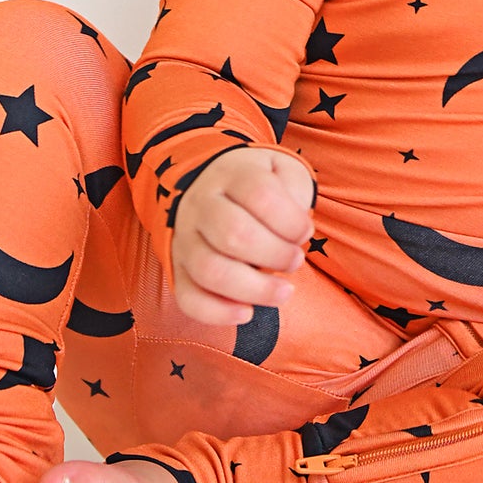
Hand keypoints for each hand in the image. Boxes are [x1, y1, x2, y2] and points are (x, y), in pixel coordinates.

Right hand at [169, 147, 315, 324]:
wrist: (205, 184)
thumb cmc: (255, 186)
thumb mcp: (280, 170)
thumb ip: (293, 190)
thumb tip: (297, 227)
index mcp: (231, 174)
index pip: (260, 194)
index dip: (290, 220)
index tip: (305, 232)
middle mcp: (202, 204)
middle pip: (233, 234)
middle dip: (275, 255)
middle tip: (295, 261)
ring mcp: (185, 238)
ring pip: (210, 270)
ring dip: (253, 289)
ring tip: (283, 292)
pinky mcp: (177, 269)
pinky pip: (188, 298)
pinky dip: (217, 312)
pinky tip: (246, 313)